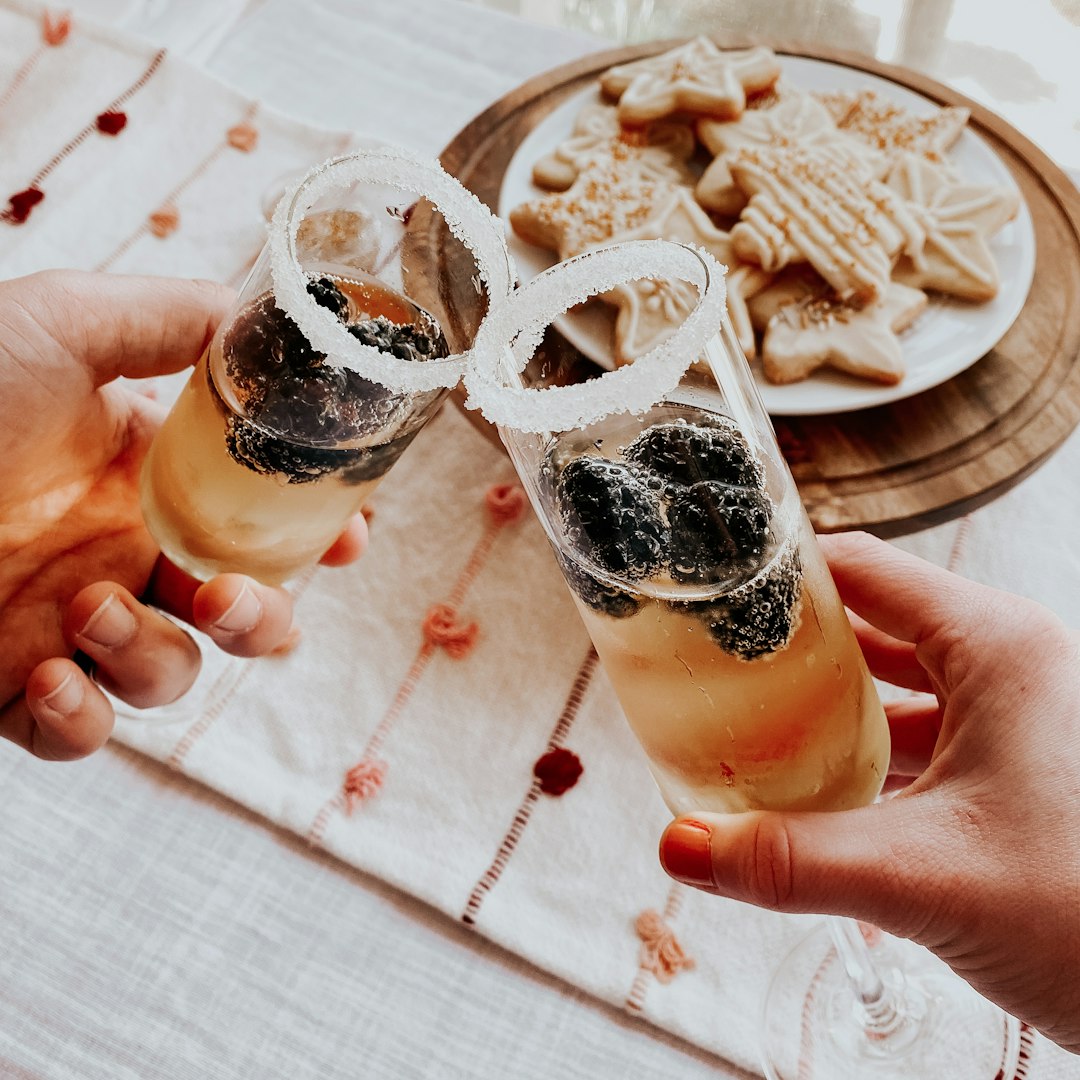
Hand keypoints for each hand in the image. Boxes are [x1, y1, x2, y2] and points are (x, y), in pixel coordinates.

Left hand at [0, 270, 367, 760]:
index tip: (349, 540)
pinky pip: (81, 734)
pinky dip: (82, 722)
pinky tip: (49, 678)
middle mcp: (122, 553)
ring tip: (86, 614)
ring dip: (152, 656)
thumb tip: (256, 319)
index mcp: (148, 479)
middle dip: (261, 619)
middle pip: (241, 613)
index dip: (319, 537)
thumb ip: (172, 320)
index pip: (261, 519)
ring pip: (172, 676)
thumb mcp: (61, 325)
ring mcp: (72, 625)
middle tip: (224, 597)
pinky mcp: (15, 687)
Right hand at [658, 531, 1079, 1052]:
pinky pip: (919, 736)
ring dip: (823, 708)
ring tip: (747, 726)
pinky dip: (862, 756)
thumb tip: (680, 846)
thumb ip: (789, 859)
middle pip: (871, 623)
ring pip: (893, 686)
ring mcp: (1017, 716)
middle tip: (713, 665)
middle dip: (790, 646)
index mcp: (998, 644)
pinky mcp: (1015, 767)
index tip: (713, 592)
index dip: (782, 575)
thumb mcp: (921, 877)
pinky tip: (813, 791)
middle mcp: (1010, 663)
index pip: (863, 569)